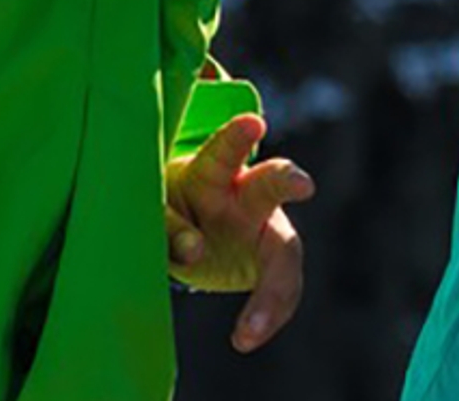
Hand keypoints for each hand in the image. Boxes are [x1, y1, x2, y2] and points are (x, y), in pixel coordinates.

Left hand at [163, 110, 312, 351]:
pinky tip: (249, 336)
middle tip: (302, 185)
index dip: (237, 136)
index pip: (224, 151)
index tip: (253, 123)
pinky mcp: (268, 262)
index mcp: (212, 170)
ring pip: (283, 248)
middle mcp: (247, 193)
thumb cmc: (168, 206)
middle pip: (272, 183)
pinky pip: (279, 287)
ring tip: (251, 330)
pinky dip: (268, 314)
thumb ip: (169, 228)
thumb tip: (195, 252)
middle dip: (287, 179)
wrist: (188, 228)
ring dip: (272, 289)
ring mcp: (264, 228)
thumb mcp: (157, 211)